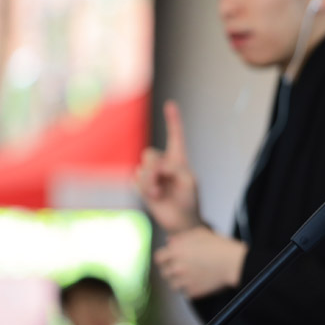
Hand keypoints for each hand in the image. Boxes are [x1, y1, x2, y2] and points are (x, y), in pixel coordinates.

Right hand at [136, 101, 201, 232]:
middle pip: (150, 154)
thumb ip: (173, 168)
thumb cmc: (189, 200)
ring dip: (151, 181)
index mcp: (178, 159)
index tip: (170, 104)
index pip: (175, 136)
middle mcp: (163, 163)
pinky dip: (146, 188)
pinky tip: (155, 196)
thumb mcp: (188, 180)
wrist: (181, 220)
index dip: (173, 120)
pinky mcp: (142, 186)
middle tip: (165, 179)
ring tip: (162, 192)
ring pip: (142, 168)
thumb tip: (155, 166)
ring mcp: (151, 175)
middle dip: (155, 168)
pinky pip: (136, 180)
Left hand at [154, 227, 246, 298]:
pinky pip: (186, 293)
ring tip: (193, 276)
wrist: (233, 262)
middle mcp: (176, 266)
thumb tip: (169, 242)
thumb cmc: (219, 246)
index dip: (164, 259)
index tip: (170, 260)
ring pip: (173, 285)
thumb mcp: (200, 233)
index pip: (158, 258)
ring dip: (180, 281)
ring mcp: (183, 280)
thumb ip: (181, 237)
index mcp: (176, 251)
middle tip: (184, 268)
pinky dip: (191, 289)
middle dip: (172, 270)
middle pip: (164, 272)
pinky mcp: (192, 292)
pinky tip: (201, 282)